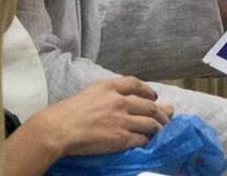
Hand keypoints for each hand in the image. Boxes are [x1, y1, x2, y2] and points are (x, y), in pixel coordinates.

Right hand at [27, 77, 172, 156]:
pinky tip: (147, 142)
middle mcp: (119, 101)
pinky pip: (141, 139)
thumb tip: (115, 100)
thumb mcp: (87, 93)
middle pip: (149, 105)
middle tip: (167, 115)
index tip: (154, 96)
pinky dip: (146, 140)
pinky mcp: (121, 138)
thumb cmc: (66, 112)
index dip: (147, 90)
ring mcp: (122, 120)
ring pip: (150, 123)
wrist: (59, 128)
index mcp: (109, 87)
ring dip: (158, 127)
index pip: (135, 84)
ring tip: (161, 130)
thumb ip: (104, 94)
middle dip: (161, 111)